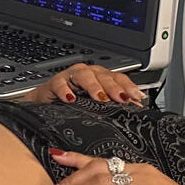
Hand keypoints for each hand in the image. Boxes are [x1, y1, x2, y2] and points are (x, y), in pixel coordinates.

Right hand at [24, 63, 145, 104]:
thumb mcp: (96, 105)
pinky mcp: (55, 82)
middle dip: (113, 87)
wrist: (47, 103)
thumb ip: (116, 105)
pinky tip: (70, 98)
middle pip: (104, 76)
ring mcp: (71, 76)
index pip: (118, 78)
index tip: (136, 97)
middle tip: (120, 98)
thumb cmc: (74, 103)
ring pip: (85, 75)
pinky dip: (65, 90)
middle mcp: (88, 74)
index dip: (128, 86)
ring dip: (93, 86)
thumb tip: (138, 110)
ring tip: (99, 97)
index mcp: (102, 78)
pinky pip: (60, 84)